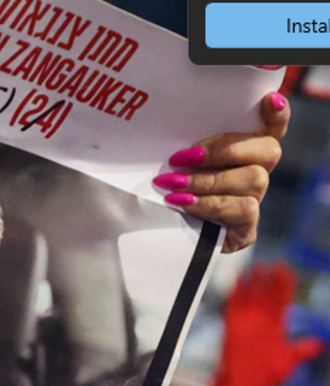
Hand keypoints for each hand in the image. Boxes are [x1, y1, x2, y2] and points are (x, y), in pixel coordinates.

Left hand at [153, 92, 288, 252]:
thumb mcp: (170, 166)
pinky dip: (210, 204)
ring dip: (208, 180)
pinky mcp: (245, 229)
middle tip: (183, 157)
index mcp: (241, 152)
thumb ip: (186, 149)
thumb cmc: (161, 194)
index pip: (272, 128)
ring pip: (254, 179)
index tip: (268, 101)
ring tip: (173, 184)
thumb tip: (180, 141)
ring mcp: (253, 201)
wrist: (153, 239)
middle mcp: (254, 173)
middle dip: (225, 149)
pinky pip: (243, 209)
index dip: (277, 114)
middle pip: (268, 150)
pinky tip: (184, 204)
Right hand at [213, 263, 321, 385]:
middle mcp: (260, 323)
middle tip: (272, 263)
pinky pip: (232, 307)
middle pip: (265, 295)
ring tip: (255, 267)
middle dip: (268, 280)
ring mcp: (245, 325)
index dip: (284, 285)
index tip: (286, 270)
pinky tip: (236, 281)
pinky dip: (234, 294)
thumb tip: (319, 343)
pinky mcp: (230, 329)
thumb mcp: (287, 364)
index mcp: (275, 328)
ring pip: (249, 298)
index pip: (282, 300)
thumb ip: (301, 351)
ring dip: (251, 283)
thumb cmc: (265, 380)